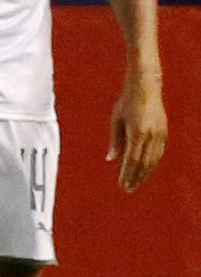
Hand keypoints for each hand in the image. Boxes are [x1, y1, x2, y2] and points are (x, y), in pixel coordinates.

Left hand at [110, 73, 166, 189]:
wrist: (146, 87)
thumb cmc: (126, 103)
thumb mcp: (116, 120)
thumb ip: (115, 141)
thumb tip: (111, 160)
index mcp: (137, 132)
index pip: (131, 159)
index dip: (127, 174)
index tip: (122, 184)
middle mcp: (151, 135)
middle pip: (143, 163)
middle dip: (136, 177)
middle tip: (128, 189)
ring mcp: (160, 134)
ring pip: (153, 159)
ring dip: (145, 173)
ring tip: (136, 183)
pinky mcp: (164, 132)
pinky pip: (158, 152)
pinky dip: (152, 163)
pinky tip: (146, 169)